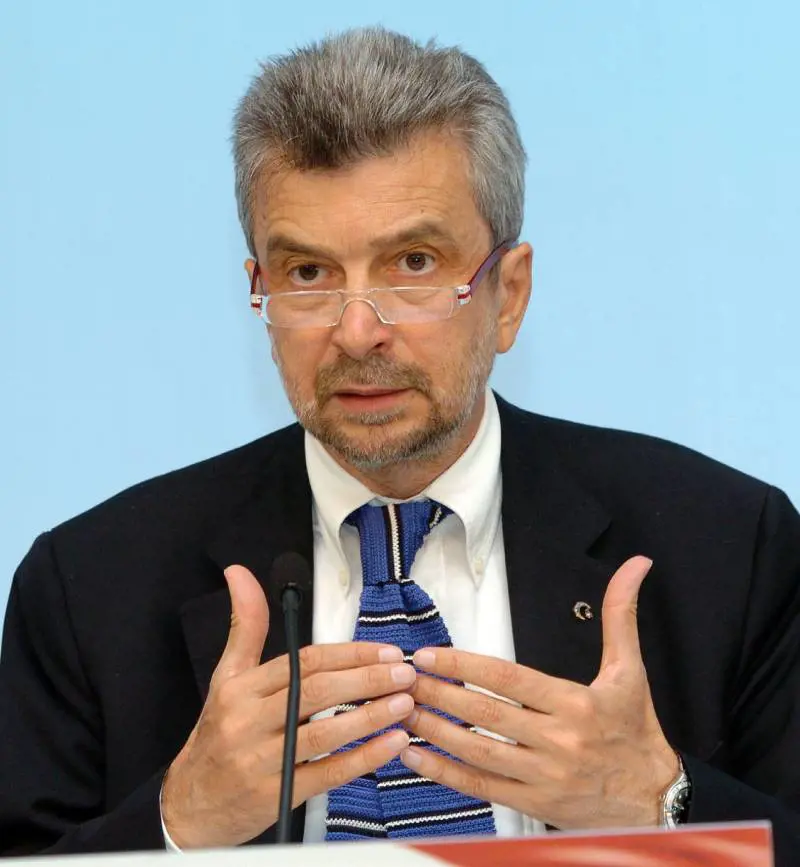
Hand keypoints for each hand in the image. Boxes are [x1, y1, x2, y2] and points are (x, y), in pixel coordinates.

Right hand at [162, 565, 414, 847]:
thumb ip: (245, 625)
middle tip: (404, 673)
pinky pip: (327, 774)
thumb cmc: (217, 733)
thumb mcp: (226, 676)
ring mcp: (262, 762)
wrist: (191, 804)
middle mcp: (249, 721)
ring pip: (324, 733)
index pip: (303, 662)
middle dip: (366, 680)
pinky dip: (363, 758)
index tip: (385, 650)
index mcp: (241, 688)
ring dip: (370, 717)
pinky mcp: (276, 798)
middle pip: (316, 692)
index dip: (348, 654)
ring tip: (406, 704)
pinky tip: (392, 745)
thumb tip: (240, 573)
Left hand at [400, 555, 678, 828]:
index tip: (428, 654)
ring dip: (434, 732)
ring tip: (401, 711)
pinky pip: (482, 788)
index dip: (464, 666)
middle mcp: (558, 742)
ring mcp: (544, 778)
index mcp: (575, 705)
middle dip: (439, 694)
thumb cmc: (636, 730)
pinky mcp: (535, 805)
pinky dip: (445, 774)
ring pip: (478, 752)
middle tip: (403, 678)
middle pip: (486, 715)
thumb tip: (636, 564)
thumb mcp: (631, 670)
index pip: (508, 679)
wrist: (656, 800)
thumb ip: (621, 615)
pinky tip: (415, 757)